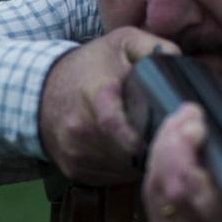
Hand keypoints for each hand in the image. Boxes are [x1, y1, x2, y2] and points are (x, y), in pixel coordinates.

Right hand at [39, 27, 178, 184]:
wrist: (41, 91)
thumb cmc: (89, 66)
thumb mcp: (121, 43)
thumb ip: (152, 47)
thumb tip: (179, 61)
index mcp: (95, 96)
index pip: (113, 123)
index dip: (139, 135)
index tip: (163, 134)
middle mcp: (80, 129)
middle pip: (125, 152)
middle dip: (150, 148)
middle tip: (169, 139)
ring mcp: (75, 153)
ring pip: (121, 170)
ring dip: (140, 162)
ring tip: (149, 142)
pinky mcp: (74, 171)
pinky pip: (110, 178)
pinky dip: (124, 169)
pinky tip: (129, 152)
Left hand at [143, 105, 221, 221]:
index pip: (217, 207)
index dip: (195, 164)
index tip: (198, 124)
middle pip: (180, 199)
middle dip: (174, 149)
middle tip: (188, 117)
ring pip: (161, 200)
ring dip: (163, 155)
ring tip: (181, 125)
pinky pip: (153, 208)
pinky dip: (156, 172)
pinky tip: (170, 149)